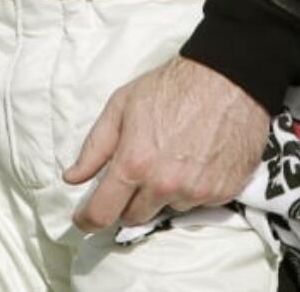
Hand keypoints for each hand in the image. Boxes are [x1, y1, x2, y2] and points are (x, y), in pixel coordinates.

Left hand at [63, 56, 269, 230]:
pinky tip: (195, 159)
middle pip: (135, 217)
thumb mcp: (121, 105)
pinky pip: (197, 203)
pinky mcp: (223, 194)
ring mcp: (196, 192)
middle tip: (135, 173)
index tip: (83, 220)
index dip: (88, 219)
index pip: (103, 212)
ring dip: (162, 193)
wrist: (227, 79)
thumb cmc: (170, 86)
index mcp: (134, 163)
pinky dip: (191, 188)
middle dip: (128, 201)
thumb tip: (72, 178)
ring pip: (167, 208)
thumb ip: (95, 147)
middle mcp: (164, 185)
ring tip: (171, 157)